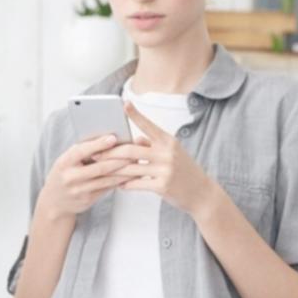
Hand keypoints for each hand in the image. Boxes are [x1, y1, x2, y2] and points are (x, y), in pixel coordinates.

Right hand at [36, 134, 138, 221]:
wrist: (54, 201)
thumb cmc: (64, 173)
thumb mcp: (66, 160)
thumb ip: (82, 151)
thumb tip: (106, 137)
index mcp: (64, 163)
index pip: (82, 151)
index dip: (98, 144)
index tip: (113, 137)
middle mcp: (71, 177)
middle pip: (99, 167)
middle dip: (118, 160)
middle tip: (134, 151)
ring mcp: (79, 190)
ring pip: (106, 180)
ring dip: (123, 172)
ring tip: (136, 163)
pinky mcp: (88, 200)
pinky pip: (107, 189)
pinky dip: (119, 181)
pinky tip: (130, 176)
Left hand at [100, 101, 216, 214]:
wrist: (202, 193)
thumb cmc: (185, 171)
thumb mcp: (173, 152)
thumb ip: (153, 145)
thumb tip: (136, 140)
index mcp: (168, 141)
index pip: (148, 125)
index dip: (135, 114)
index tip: (124, 104)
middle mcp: (167, 153)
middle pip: (131, 150)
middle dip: (110, 153)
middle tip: (95, 153)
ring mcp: (164, 170)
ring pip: (131, 168)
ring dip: (113, 170)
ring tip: (101, 170)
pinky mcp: (162, 186)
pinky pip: (137, 184)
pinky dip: (125, 184)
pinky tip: (118, 184)